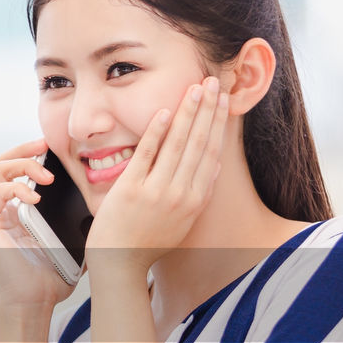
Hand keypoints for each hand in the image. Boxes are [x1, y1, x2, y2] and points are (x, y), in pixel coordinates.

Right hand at [0, 138, 77, 311]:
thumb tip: (103, 201)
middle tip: (47, 144)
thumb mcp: (72, 241)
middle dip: (25, 147)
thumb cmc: (51, 278)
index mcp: (17, 209)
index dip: (35, 153)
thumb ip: (78, 219)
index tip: (57, 148)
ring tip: (46, 175)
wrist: (34, 303)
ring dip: (24, 163)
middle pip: (4, 160)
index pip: (19, 168)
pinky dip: (18, 188)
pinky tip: (35, 198)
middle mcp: (0, 207)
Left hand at [84, 75, 228, 274]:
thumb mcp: (183, 221)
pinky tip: (164, 112)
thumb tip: (213, 164)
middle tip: (214, 82)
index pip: (212, 152)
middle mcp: (180, 195)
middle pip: (199, 143)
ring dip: (188, 112)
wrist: (119, 261)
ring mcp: (155, 192)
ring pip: (178, 144)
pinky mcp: (130, 189)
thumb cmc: (148, 241)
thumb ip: (199, 194)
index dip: (218, 123)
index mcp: (195, 201)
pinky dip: (157, 132)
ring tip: (196, 88)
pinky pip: (147, 154)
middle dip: (208, 109)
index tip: (223, 101)